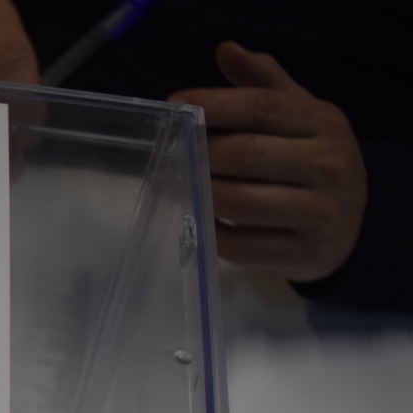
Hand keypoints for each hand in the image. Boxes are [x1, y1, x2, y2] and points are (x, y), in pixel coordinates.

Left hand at [169, 42, 365, 282]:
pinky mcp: (305, 253)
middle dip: (201, 156)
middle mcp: (329, 165)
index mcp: (324, 123)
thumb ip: (263, 84)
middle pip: (245, 154)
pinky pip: (242, 245)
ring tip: (183, 188)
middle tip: (175, 156)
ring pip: (239, 202)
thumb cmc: (310, 162)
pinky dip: (212, 233)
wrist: (347, 226)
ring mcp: (320, 212)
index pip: (262, 108)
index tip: (176, 104)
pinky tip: (200, 221)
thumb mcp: (297, 116)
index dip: (215, 105)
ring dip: (202, 195)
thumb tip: (227, 50)